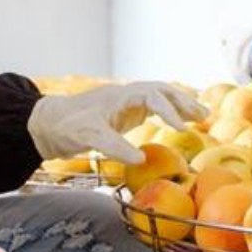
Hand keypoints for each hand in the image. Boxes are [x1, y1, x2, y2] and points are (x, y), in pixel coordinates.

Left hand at [27, 81, 207, 164]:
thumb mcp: (88, 137)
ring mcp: (125, 103)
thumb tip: (141, 161)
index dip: (169, 110)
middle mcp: (125, 95)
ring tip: (202, 115)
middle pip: (161, 90)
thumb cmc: (66, 127)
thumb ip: (114, 147)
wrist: (46, 123)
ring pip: (159, 97)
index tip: (182, 128)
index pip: (152, 95)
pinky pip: (152, 107)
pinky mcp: (123, 113)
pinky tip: (179, 121)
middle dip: (183, 101)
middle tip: (204, 115)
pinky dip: (169, 112)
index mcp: (119, 96)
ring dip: (180, 104)